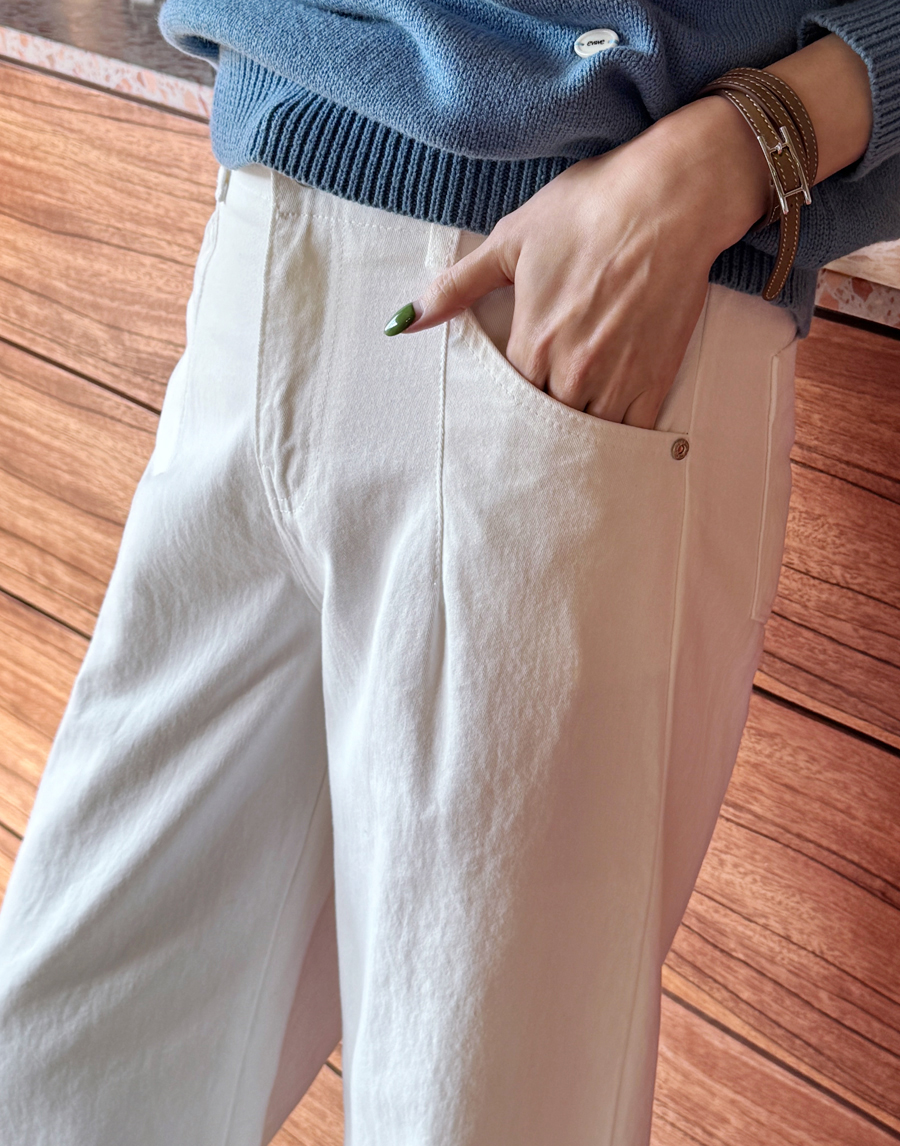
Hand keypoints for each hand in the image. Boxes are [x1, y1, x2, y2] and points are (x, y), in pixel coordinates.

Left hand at [384, 96, 772, 427]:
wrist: (671, 197)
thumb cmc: (589, 209)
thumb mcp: (511, 240)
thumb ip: (457, 287)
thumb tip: (403, 320)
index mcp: (533, 344)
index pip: (506, 400)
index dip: (505, 401)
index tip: (505, 400)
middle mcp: (572, 372)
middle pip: (544, 424)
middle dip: (538, 424)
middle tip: (533, 424)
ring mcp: (617, 379)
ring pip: (587, 436)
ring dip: (575, 438)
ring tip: (567, 434)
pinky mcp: (656, 378)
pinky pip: (633, 434)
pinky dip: (619, 441)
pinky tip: (608, 442)